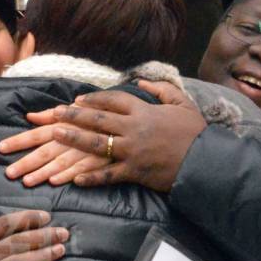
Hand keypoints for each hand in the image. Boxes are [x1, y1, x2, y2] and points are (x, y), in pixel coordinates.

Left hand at [0, 81, 205, 191]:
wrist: (207, 161)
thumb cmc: (195, 132)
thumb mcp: (182, 103)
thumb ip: (161, 90)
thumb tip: (142, 81)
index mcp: (144, 111)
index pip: (112, 100)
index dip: (92, 99)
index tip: (76, 100)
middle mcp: (134, 128)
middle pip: (97, 119)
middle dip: (73, 115)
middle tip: (53, 114)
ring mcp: (132, 150)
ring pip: (96, 143)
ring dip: (73, 139)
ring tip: (54, 136)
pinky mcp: (135, 172)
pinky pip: (108, 175)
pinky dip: (91, 177)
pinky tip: (74, 179)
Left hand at [0, 114, 112, 187]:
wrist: (142, 121)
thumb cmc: (104, 114)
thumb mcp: (77, 109)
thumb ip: (52, 115)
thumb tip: (29, 116)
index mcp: (66, 124)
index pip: (37, 133)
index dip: (19, 140)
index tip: (1, 148)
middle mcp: (75, 137)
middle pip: (46, 151)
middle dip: (26, 162)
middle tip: (8, 173)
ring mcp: (90, 150)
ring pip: (63, 163)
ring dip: (44, 172)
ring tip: (27, 181)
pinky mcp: (105, 163)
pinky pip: (86, 170)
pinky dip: (72, 175)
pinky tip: (57, 182)